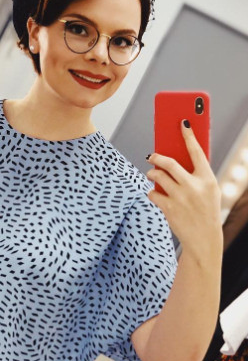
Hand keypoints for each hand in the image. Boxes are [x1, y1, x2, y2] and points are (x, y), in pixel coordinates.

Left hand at [146, 121, 222, 258]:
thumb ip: (196, 175)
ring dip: (152, 173)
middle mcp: (194, 186)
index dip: (189, 135)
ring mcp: (181, 197)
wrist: (204, 239)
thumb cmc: (205, 210)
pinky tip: (156, 194)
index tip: (183, 121)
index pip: (197, 151)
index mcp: (207, 179)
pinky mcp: (169, 208)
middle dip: (157, 156)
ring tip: (151, 173)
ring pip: (158, 176)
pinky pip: (153, 193)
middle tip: (152, 155)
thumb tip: (174, 157)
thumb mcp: (209, 191)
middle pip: (170, 162)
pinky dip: (152, 192)